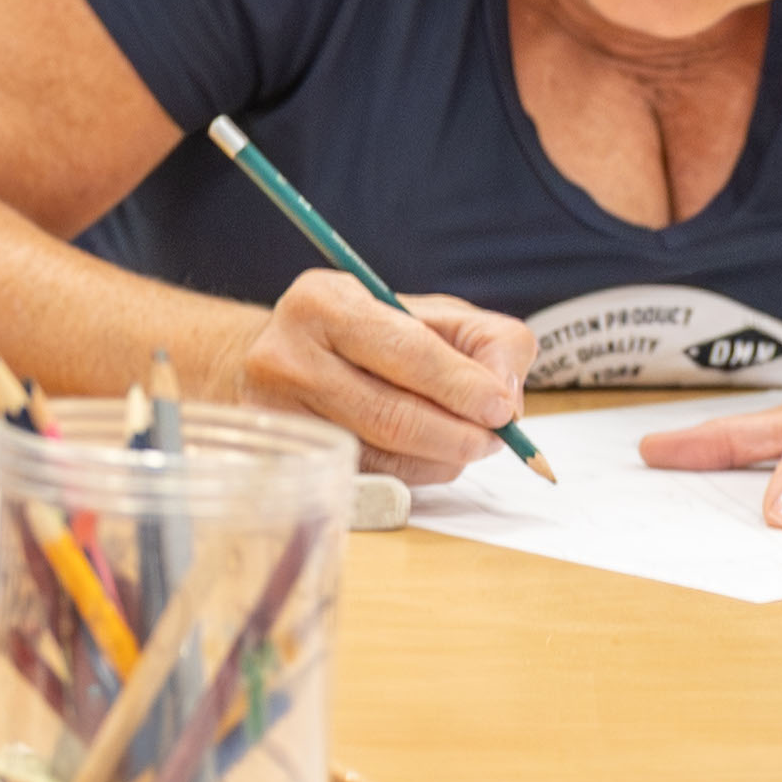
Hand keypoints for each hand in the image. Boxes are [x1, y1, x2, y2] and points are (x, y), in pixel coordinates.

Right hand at [223, 271, 535, 481]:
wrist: (274, 359)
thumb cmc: (366, 334)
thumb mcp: (427, 313)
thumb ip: (486, 341)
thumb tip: (507, 398)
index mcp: (323, 303)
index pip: (405, 351)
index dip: (461, 386)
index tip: (502, 410)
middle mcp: (287, 357)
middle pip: (391, 414)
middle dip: (459, 434)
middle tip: (496, 440)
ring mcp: (279, 415)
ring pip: (382, 456)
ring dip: (443, 458)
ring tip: (469, 444)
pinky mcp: (282, 459)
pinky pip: (369, 478)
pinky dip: (414, 472)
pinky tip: (428, 454)